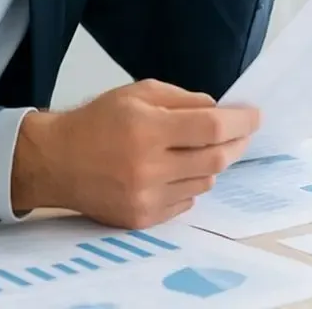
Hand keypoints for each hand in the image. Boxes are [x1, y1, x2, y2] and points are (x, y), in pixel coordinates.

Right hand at [11, 79, 259, 227]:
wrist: (56, 160)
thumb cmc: (98, 121)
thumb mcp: (139, 93)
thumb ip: (183, 99)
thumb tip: (220, 110)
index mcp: (147, 129)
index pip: (211, 128)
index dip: (240, 122)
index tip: (255, 116)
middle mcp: (148, 167)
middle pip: (215, 160)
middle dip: (236, 144)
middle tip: (242, 133)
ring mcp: (146, 197)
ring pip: (204, 183)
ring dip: (211, 165)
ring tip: (199, 150)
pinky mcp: (141, 218)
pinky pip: (185, 203)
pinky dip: (190, 185)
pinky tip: (176, 171)